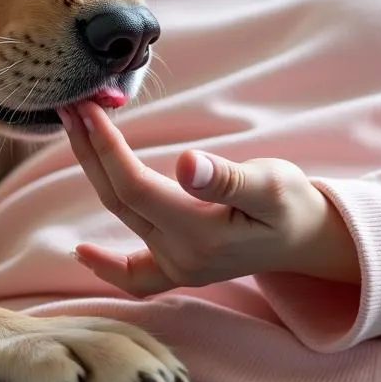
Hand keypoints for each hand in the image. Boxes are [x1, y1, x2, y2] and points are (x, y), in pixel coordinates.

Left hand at [58, 102, 360, 296]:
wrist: (312, 239)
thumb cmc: (294, 204)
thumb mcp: (271, 183)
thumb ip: (227, 178)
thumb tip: (186, 165)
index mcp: (199, 232)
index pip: (134, 185)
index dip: (106, 147)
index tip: (89, 108)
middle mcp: (180, 254)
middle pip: (117, 196)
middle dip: (89, 148)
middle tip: (68, 106)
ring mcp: (178, 265)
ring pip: (120, 214)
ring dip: (92, 171)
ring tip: (73, 130)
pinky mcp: (180, 267)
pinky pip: (134, 275)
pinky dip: (107, 265)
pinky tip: (81, 251)